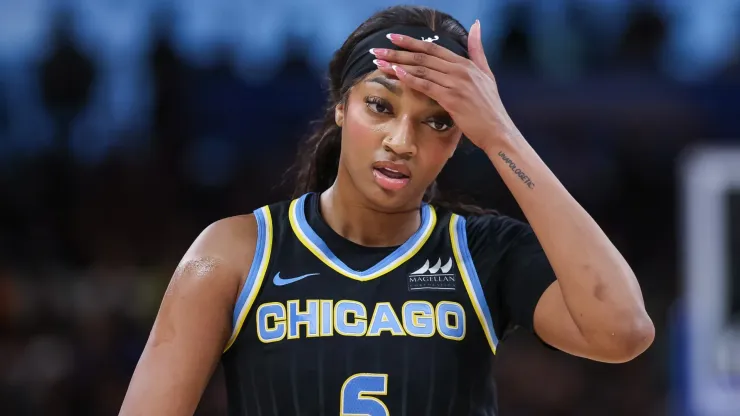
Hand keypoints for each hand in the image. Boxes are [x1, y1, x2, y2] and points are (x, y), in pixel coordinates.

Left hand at [370, 21, 518, 151]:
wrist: (497, 130)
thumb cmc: (489, 106)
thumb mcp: (486, 73)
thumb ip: (478, 50)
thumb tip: (476, 25)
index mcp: (465, 63)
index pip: (433, 48)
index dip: (410, 42)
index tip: (392, 38)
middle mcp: (460, 70)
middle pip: (423, 57)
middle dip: (397, 52)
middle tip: (377, 51)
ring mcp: (456, 83)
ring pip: (422, 70)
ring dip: (398, 65)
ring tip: (379, 63)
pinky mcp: (452, 99)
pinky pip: (427, 86)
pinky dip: (411, 78)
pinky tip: (397, 74)